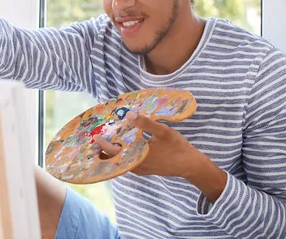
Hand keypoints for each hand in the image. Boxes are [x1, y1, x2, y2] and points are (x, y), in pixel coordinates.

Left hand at [94, 111, 226, 202]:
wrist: (190, 165)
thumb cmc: (177, 147)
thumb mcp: (163, 131)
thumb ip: (145, 123)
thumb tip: (128, 115)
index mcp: (137, 156)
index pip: (113, 151)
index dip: (103, 143)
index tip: (95, 136)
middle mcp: (136, 165)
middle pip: (114, 158)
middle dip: (104, 149)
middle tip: (97, 138)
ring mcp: (140, 169)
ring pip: (120, 161)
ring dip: (113, 152)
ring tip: (106, 141)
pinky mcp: (144, 169)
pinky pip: (127, 163)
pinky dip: (122, 155)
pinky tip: (123, 146)